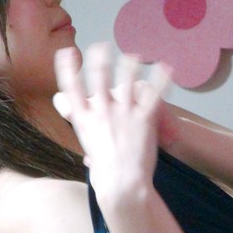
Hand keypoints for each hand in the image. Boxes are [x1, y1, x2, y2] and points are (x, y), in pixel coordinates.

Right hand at [53, 43, 170, 199]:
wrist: (123, 185)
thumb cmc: (106, 179)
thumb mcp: (91, 160)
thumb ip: (92, 152)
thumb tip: (91, 160)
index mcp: (84, 121)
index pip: (70, 89)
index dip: (67, 68)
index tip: (67, 54)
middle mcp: (101, 112)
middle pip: (97, 77)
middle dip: (99, 59)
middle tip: (101, 47)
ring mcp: (123, 113)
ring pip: (125, 80)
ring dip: (128, 65)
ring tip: (133, 55)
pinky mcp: (144, 119)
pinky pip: (153, 94)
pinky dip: (161, 80)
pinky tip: (165, 68)